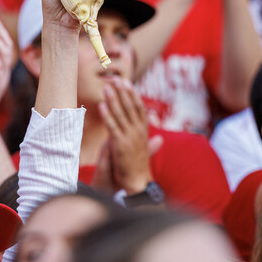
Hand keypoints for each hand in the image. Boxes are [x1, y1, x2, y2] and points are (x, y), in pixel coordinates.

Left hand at [99, 79, 162, 193]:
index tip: (126, 82)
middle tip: (115, 79)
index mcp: (144, 132)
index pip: (139, 108)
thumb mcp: (146, 153)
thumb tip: (160, 138)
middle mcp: (138, 131)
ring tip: (106, 87)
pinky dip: (107, 115)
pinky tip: (101, 105)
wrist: (138, 183)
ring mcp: (130, 137)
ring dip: (113, 99)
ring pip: (120, 114)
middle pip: (130, 107)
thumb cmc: (140, 168)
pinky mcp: (121, 144)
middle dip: (122, 92)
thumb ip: (151, 144)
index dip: (132, 95)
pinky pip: (113, 126)